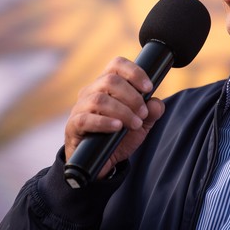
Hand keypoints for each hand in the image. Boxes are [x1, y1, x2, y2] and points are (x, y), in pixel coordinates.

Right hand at [64, 57, 164, 178]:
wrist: (100, 164)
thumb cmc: (118, 137)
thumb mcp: (140, 124)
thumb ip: (151, 112)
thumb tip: (156, 103)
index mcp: (106, 85)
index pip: (117, 65)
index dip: (134, 72)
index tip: (148, 88)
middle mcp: (91, 91)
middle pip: (110, 80)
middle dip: (132, 97)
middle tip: (143, 114)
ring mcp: (80, 107)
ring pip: (100, 99)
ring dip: (122, 111)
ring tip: (135, 124)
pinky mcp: (74, 125)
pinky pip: (86, 119)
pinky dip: (104, 122)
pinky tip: (117, 127)